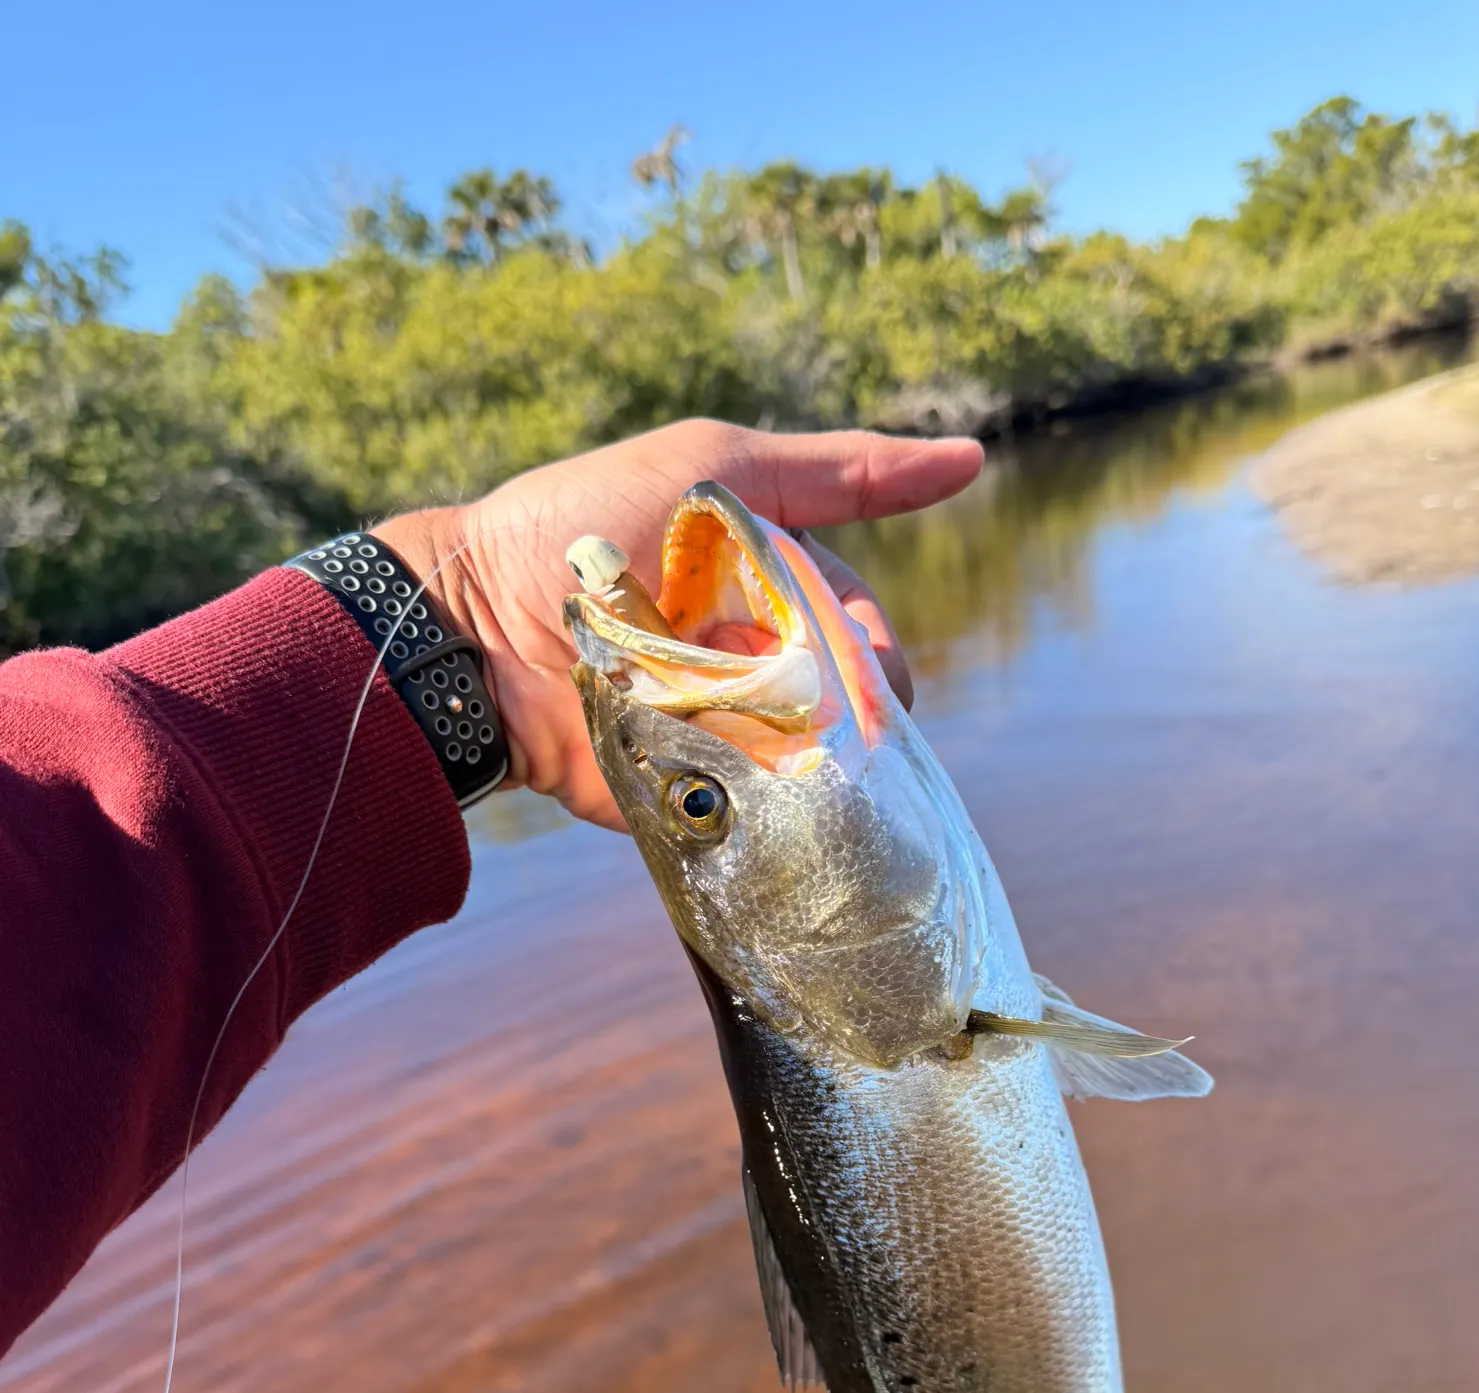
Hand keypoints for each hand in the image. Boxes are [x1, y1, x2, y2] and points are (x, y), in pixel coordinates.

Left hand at [375, 419, 982, 828]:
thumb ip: (838, 472)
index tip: (862, 656)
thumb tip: (970, 458)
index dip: (868, 640)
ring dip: (810, 763)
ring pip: (814, 765)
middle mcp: (753, 664)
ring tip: (769, 752)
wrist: (475, 625)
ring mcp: (721, 733)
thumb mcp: (718, 466)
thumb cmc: (590, 523)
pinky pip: (757, 814)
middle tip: (801, 705)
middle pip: (844, 702)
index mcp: (768, 593)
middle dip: (843, 707)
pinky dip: (770, 809)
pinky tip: (763, 803)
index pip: (858, 625)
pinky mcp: (684, 792)